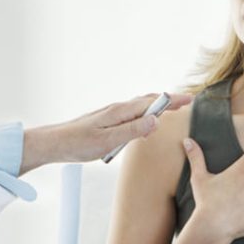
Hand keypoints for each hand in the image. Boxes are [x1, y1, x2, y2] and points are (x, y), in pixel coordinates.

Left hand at [20, 93, 191, 173]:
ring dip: (156, 106)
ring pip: (139, 107)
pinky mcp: (106, 121)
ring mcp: (111, 115)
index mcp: (120, 112)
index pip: (152, 103)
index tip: (189, 99)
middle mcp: (117, 110)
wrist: (53, 143)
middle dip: (167, 101)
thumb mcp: (107, 142)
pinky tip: (145, 123)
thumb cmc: (77, 144)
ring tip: (171, 109)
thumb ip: (132, 131)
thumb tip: (156, 121)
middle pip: (147, 101)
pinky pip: (131, 114)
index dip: (172, 101)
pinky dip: (144, 114)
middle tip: (186, 103)